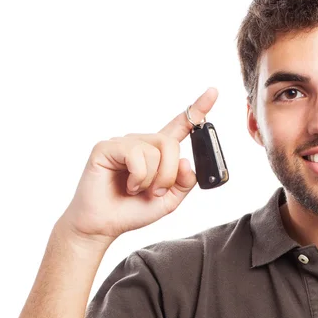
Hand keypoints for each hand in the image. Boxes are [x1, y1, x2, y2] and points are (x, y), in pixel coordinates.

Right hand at [58, 87, 217, 245]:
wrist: (104, 225)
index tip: (213, 92)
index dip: (197, 109)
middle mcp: (142, 144)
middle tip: (156, 192)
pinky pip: (136, 155)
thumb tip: (186, 161)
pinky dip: (138, 177)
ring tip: (137, 190)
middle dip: (169, 174)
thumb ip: (184, 182)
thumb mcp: (169, 201)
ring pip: (155, 152)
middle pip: (171, 144)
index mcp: (158, 154)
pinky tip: (128, 186)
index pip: (181, 126)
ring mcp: (124, 144)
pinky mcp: (107, 147)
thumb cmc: (131, 211)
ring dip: (152, 180)